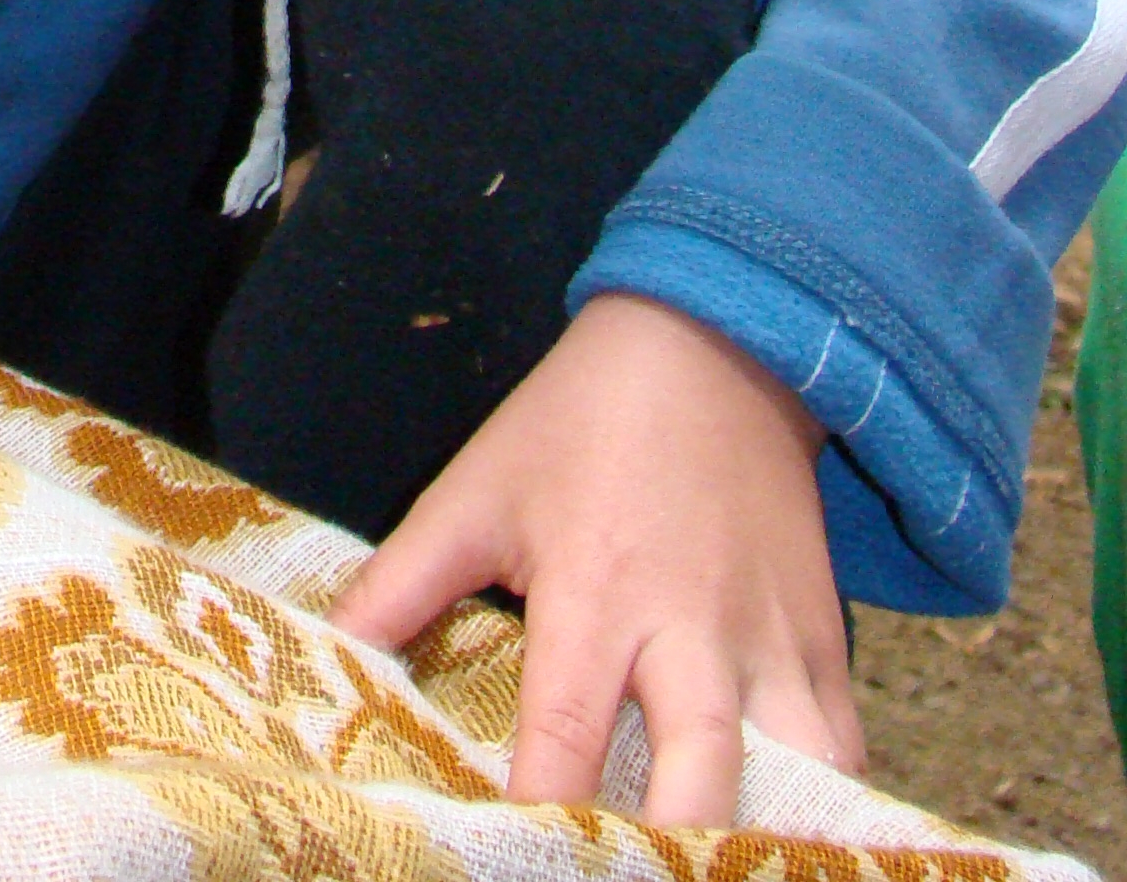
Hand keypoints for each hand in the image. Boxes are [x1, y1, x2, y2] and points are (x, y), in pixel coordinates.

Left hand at [332, 294, 864, 827]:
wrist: (710, 348)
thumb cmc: (580, 425)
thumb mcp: (478, 491)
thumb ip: (403, 580)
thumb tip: (333, 651)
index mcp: (596, 593)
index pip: (566, 736)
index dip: (542, 815)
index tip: (512, 857)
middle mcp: (692, 631)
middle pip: (702, 776)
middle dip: (673, 850)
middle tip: (626, 875)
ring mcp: (771, 642)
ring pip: (800, 777)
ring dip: (762, 835)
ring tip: (712, 865)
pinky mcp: (826, 643)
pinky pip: (845, 754)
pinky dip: (824, 807)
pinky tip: (779, 836)